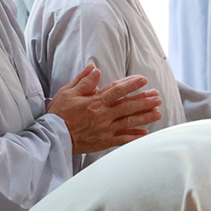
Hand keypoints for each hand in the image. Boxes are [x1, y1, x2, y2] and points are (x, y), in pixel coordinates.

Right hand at [47, 64, 161, 154]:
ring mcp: (105, 129)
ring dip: (145, 117)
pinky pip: (122, 139)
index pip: (117, 90)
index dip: (132, 84)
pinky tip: (145, 133)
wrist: (52, 136)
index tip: (144, 80)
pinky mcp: (104, 141)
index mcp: (95, 101)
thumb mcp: (68, 92)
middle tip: (157, 97)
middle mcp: (103, 115)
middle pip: (128, 106)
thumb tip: (96, 69)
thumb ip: (84, 81)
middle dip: (144, 101)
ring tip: (158, 113)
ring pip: (129, 122)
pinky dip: (134, 136)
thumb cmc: (59, 113)